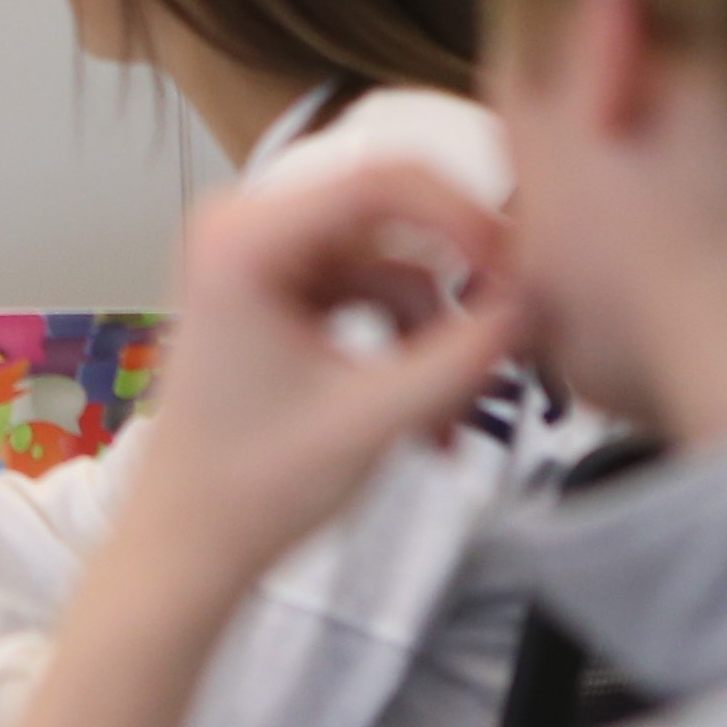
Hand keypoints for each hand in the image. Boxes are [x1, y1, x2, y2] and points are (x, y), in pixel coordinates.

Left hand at [112, 160, 527, 601]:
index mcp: (243, 237)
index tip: (519, 272)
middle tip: (506, 341)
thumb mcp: (376, 418)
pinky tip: (425, 418)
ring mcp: (260, 258)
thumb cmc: (255, 488)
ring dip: (432, 337)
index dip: (464, 218)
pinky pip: (369, 293)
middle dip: (452, 289)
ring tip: (448, 421)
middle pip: (391, 220)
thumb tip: (537, 303)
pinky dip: (404, 347)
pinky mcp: (279, 291)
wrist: (189, 545)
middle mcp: (244, 227)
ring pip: (390, 265)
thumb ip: (464, 355)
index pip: (381, 180)